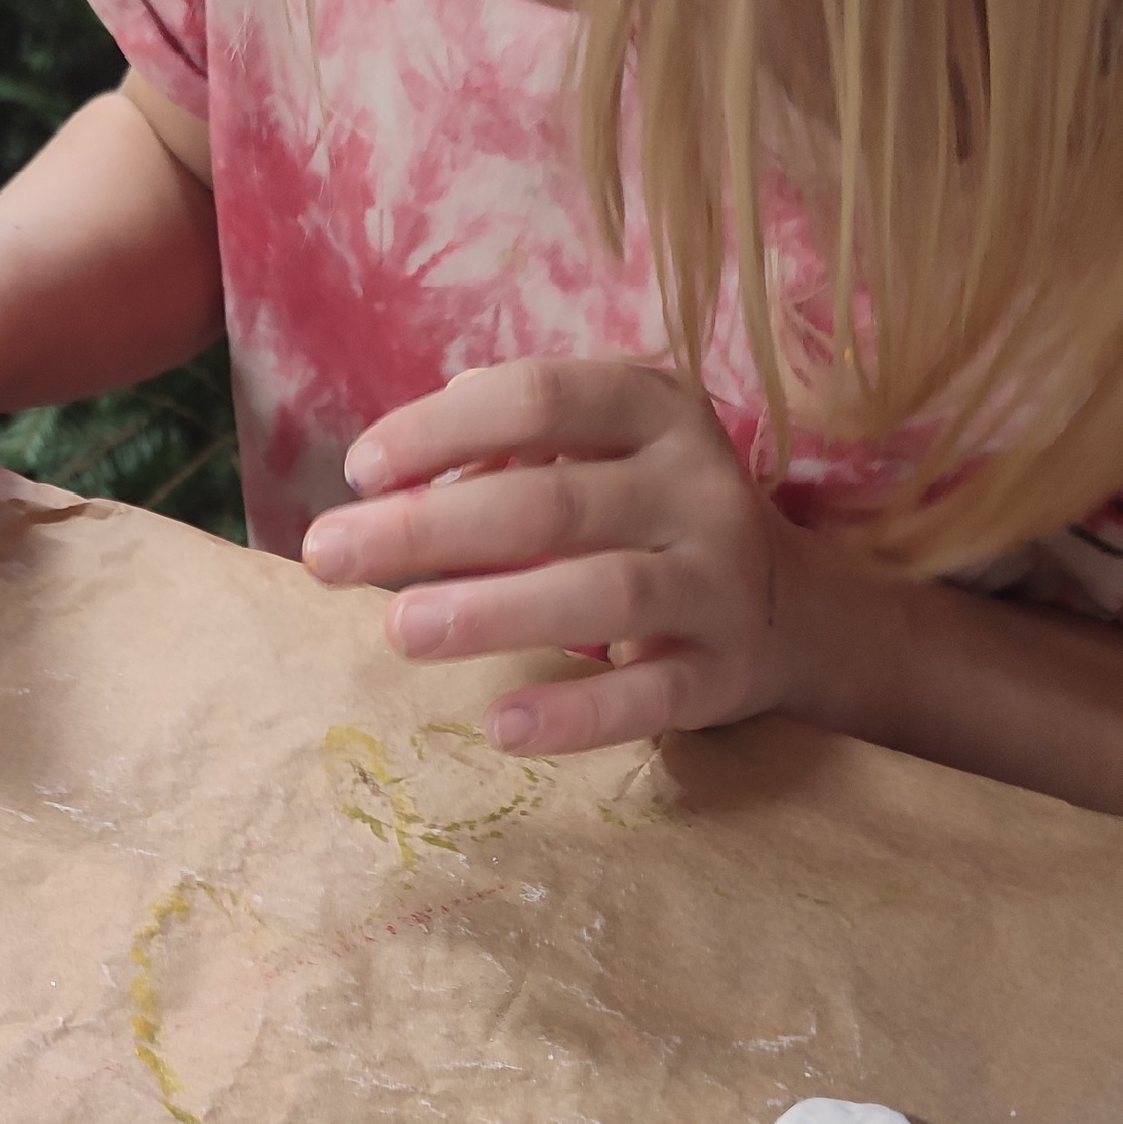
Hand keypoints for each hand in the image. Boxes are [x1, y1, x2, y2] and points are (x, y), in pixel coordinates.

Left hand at [303, 359, 812, 754]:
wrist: (794, 609)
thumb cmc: (647, 518)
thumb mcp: (599, 455)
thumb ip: (507, 453)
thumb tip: (399, 478)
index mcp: (657, 410)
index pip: (541, 399)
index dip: (443, 428)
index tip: (361, 470)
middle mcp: (695, 486)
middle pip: (552, 501)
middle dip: (429, 527)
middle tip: (328, 555)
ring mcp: (717, 581)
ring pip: (604, 592)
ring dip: (494, 610)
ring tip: (400, 630)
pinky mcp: (723, 673)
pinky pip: (649, 696)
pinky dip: (576, 713)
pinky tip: (501, 725)